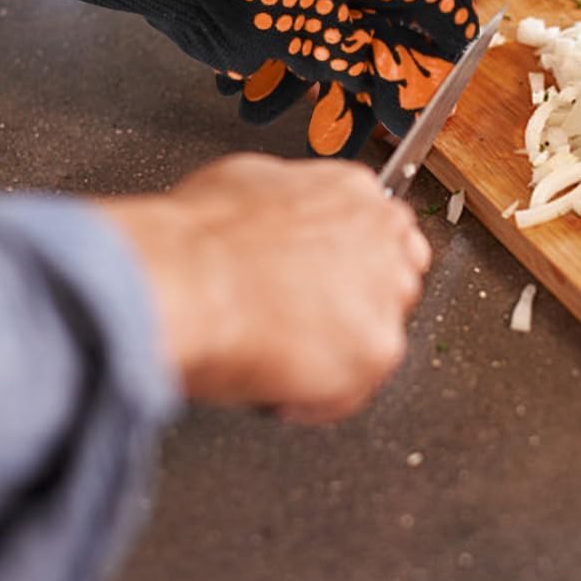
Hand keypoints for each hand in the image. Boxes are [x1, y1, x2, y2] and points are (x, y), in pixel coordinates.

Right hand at [101, 153, 429, 422]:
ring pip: (375, 337)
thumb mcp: (243, 182)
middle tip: (301, 321)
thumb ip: (284, 202)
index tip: (324, 280)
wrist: (188, 279)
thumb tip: (274, 218)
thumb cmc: (199, 238)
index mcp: (350, 191)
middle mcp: (380, 237)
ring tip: (279, 354)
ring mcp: (384, 294)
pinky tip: (275, 384)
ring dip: (335, 352)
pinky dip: (315, 399)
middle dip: (352, 305)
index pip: (381, 230)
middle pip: (393, 280)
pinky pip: (351, 390)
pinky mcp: (376, 350)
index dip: (348, 262)